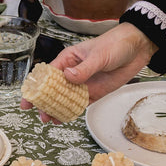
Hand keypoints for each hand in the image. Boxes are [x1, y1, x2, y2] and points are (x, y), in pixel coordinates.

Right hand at [20, 23, 156, 121]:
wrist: (137, 49)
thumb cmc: (115, 44)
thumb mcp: (98, 56)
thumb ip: (84, 69)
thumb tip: (68, 77)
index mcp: (69, 59)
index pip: (48, 75)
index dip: (36, 87)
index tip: (28, 99)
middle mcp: (73, 73)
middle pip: (54, 90)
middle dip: (45, 103)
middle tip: (41, 115)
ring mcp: (83, 84)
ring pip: (65, 99)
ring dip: (57, 110)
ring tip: (51, 121)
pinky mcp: (95, 92)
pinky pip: (80, 104)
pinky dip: (72, 112)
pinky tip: (64, 119)